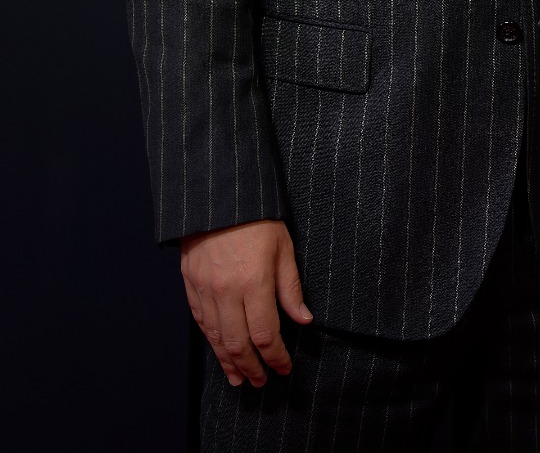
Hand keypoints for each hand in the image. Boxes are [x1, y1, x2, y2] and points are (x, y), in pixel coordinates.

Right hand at [179, 219, 312, 387]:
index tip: (283, 368)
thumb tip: (304, 320)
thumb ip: (291, 288)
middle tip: (262, 382)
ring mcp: (205, 292)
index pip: (265, 334)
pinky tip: (221, 354)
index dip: (275, 356)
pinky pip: (201, 324)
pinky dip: (212, 344)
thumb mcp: (284, 249)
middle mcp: (227, 293)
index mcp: (254, 283)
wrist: (219, 201)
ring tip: (241, 379)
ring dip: (229, 363)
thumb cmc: (258, 221)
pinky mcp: (191, 287)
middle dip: (253, 367)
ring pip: (216, 339)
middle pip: (239, 344)